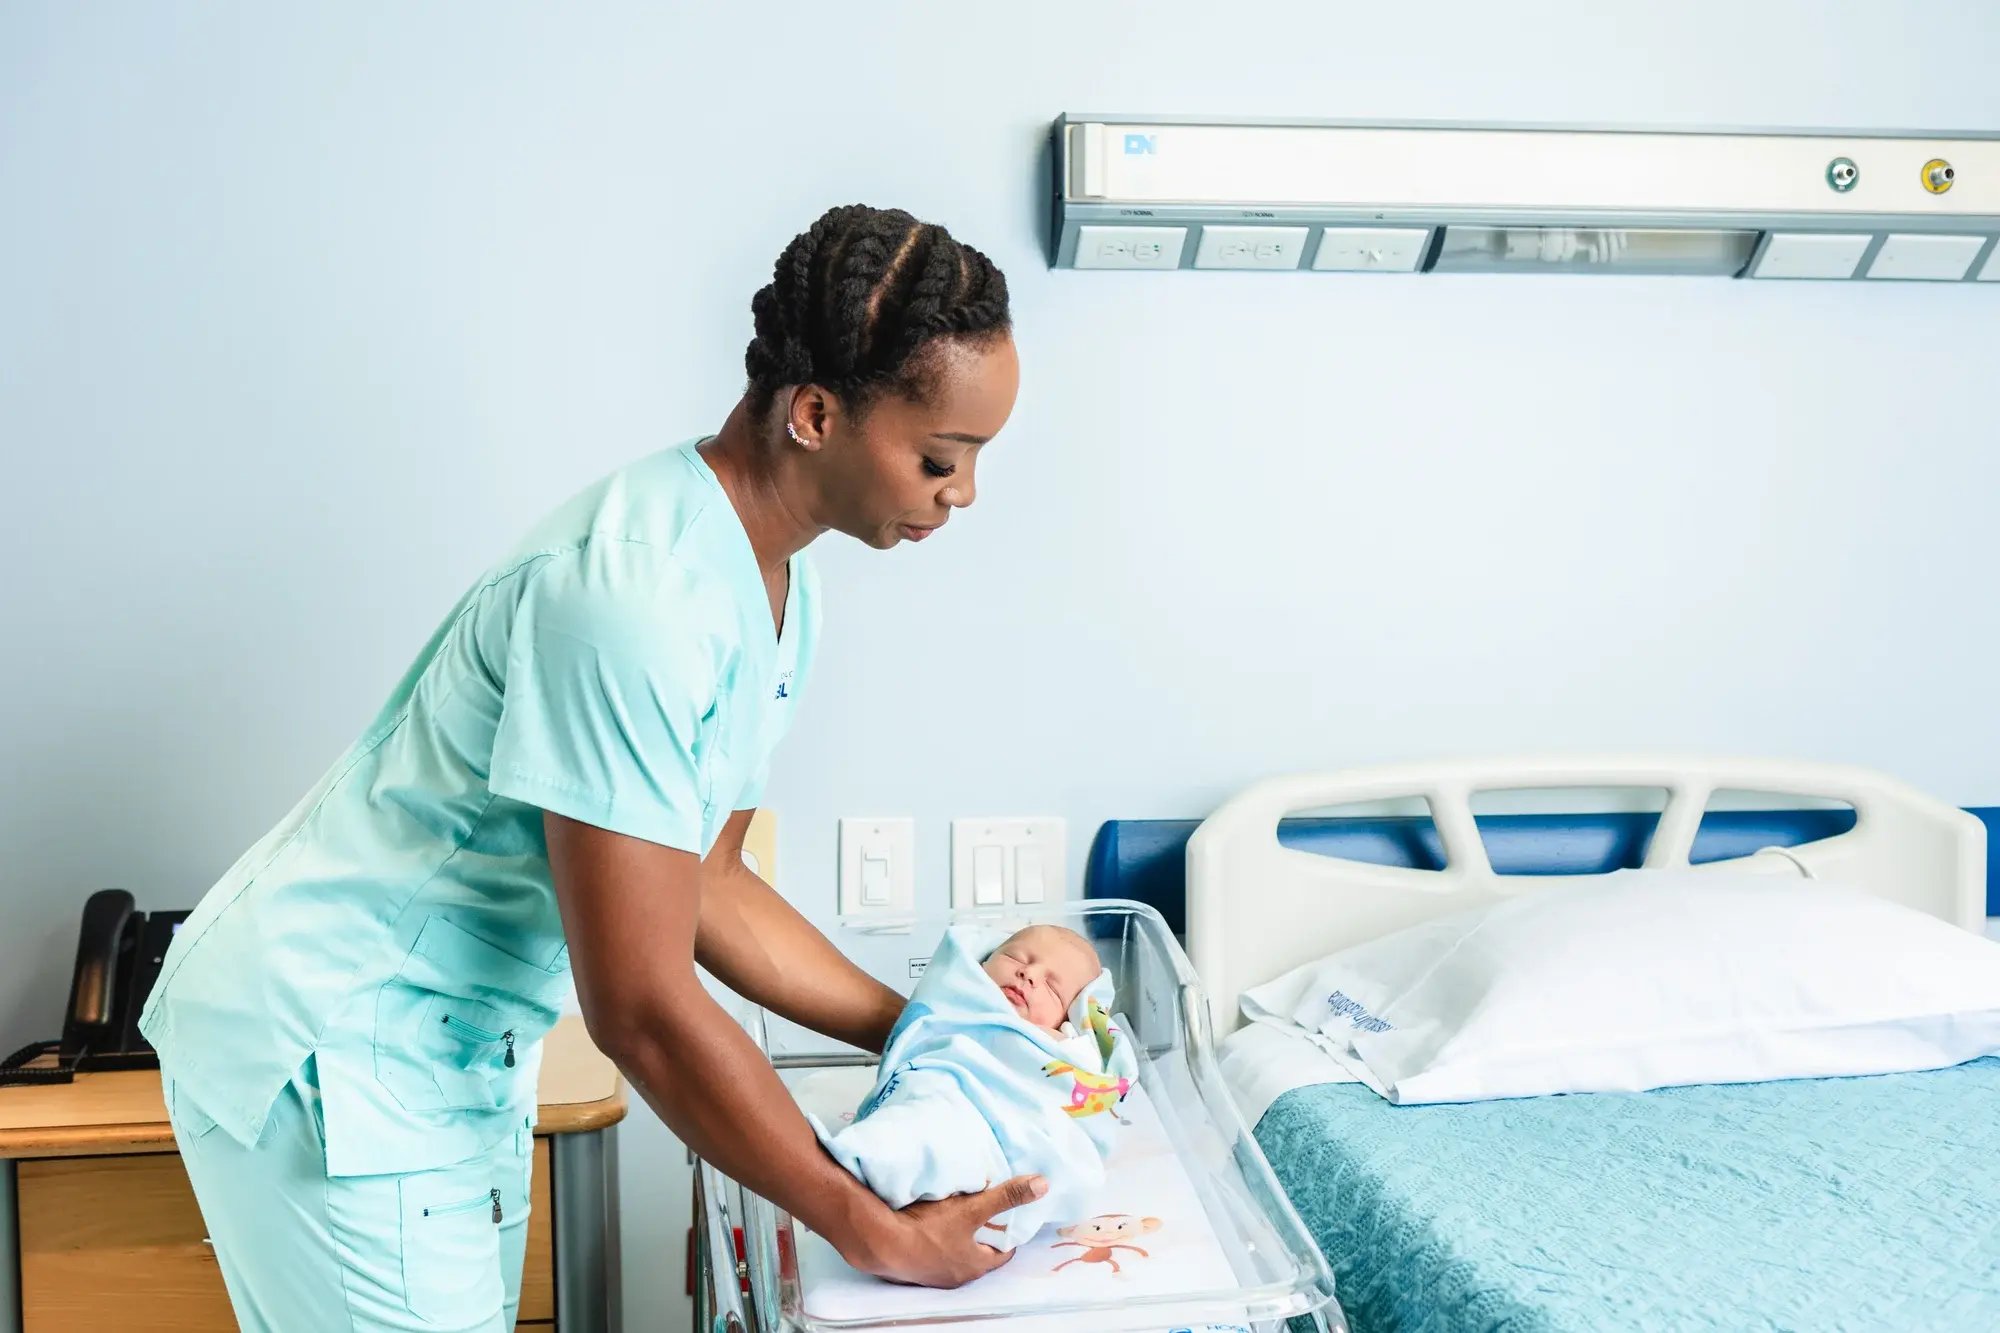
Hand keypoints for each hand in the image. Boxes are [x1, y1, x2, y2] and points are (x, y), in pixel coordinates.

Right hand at [844, 1175, 1048, 1288]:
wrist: (879, 1241)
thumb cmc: (929, 1229)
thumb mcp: (973, 1208)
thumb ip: (1006, 1197)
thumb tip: (1042, 1186)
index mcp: (975, 1265)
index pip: (1004, 1252)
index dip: (1009, 1234)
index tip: (1012, 1217)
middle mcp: (956, 1275)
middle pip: (979, 1254)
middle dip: (984, 1235)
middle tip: (987, 1212)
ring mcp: (932, 1274)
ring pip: (954, 1253)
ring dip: (958, 1237)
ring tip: (958, 1214)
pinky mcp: (912, 1266)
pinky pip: (932, 1252)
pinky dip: (936, 1239)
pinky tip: (929, 1223)